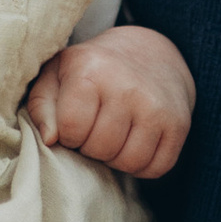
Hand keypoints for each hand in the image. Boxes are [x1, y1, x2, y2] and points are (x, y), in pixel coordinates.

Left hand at [26, 26, 195, 178]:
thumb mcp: (57, 75)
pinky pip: (157, 167)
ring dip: (116, 159)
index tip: (74, 123)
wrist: (149, 53)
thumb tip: (50, 139)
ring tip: (113, 139)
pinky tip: (134, 145)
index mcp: (91, 70)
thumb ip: (41, 105)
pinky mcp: (179, 123)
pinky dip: (142, 166)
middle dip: (91, 148)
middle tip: (94, 131)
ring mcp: (157, 106)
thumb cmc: (92, 70)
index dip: (68, 135)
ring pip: (130, 162)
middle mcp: (127, 87)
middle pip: (100, 149)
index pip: (72, 128)